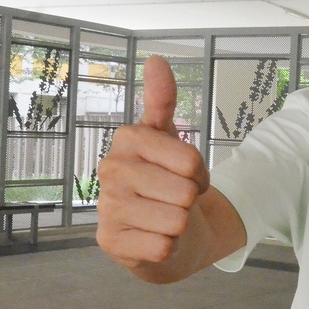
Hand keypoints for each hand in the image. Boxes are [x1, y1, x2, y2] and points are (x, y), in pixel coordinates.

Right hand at [96, 56, 209, 272]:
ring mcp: (107, 208)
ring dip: (179, 226)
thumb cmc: (164, 182)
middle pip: (184, 193)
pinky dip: (168, 248)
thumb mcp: (166, 138)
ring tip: (165, 219)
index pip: (191, 161)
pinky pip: (162, 247)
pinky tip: (154, 238)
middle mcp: (110, 170)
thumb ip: (162, 100)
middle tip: (176, 200)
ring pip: (175, 221)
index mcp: (127, 140)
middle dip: (189, 201)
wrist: (160, 231)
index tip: (190, 176)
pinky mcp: (110, 242)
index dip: (200, 175)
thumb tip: (157, 60)